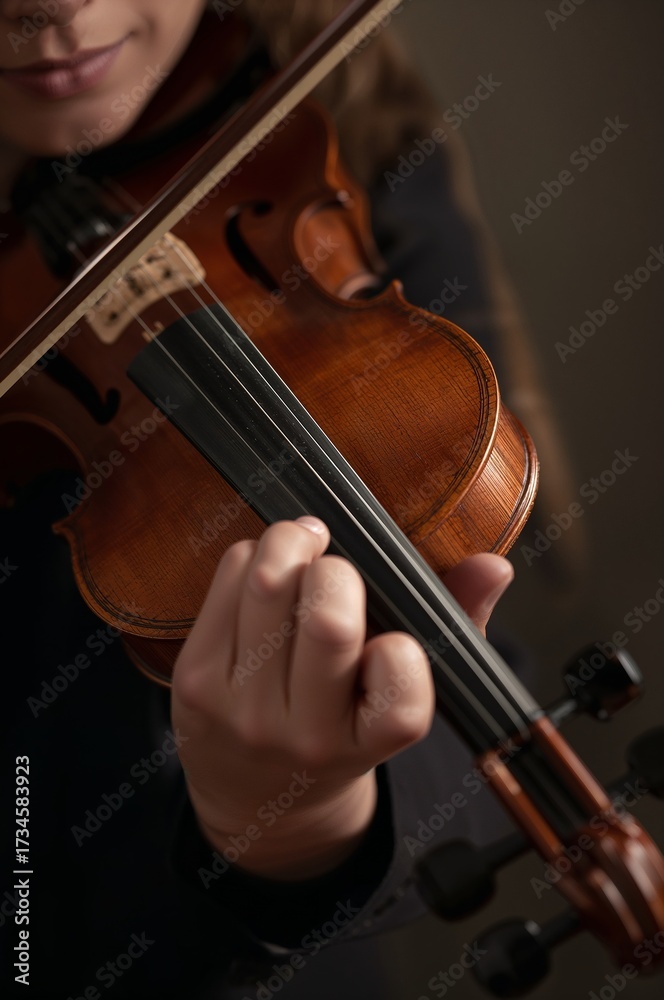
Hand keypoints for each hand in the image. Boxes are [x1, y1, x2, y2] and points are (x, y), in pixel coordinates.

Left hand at [172, 517, 512, 878]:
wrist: (259, 801)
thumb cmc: (344, 730)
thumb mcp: (404, 698)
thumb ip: (455, 626)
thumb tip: (493, 566)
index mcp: (370, 741)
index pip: (402, 688)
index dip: (399, 648)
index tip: (389, 641)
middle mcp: (305, 734)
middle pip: (329, 620)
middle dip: (338, 569)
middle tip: (336, 568)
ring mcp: (243, 708)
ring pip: (269, 583)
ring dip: (292, 545)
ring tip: (304, 549)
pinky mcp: (194, 680)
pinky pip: (228, 578)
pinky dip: (252, 557)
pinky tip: (265, 576)